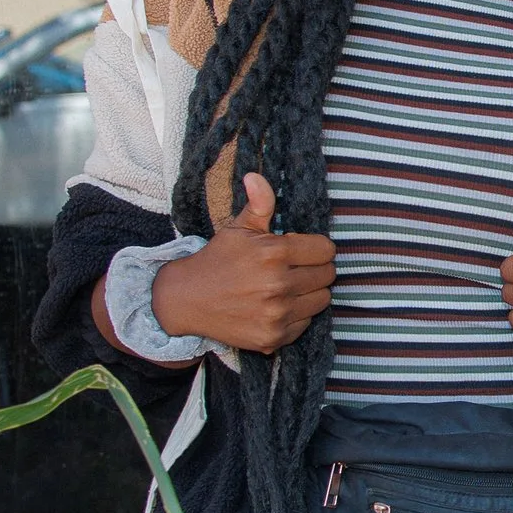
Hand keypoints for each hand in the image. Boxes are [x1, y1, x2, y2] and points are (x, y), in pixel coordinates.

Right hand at [152, 173, 335, 353]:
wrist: (185, 300)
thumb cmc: (217, 260)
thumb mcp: (237, 228)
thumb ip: (259, 203)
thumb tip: (256, 176)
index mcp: (273, 253)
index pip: (326, 250)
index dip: (315, 248)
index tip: (301, 250)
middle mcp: (278, 285)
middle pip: (327, 276)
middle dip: (315, 269)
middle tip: (294, 268)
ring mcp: (276, 314)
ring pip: (321, 300)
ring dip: (309, 292)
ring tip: (287, 287)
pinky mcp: (273, 337)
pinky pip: (306, 323)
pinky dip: (297, 315)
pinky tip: (277, 306)